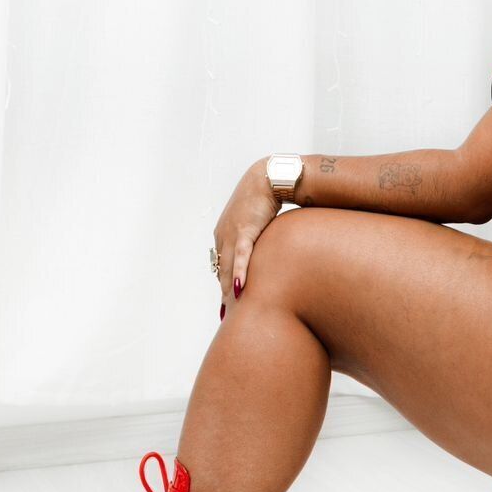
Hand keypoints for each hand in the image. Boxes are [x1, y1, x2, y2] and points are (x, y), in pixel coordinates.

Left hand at [213, 159, 280, 307]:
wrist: (269, 177)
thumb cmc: (265, 197)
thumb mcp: (256, 221)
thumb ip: (255, 239)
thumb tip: (264, 252)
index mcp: (224, 233)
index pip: (223, 264)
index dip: (225, 283)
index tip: (228, 301)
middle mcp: (223, 235)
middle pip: (222, 270)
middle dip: (224, 293)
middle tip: (226, 314)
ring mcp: (232, 232)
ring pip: (229, 267)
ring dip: (228, 289)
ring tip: (230, 309)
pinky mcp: (246, 229)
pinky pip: (242, 256)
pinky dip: (240, 272)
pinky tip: (239, 289)